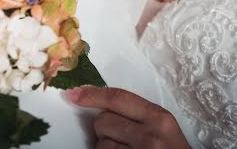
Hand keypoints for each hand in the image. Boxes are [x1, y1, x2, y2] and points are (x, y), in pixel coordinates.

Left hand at [64, 85, 189, 148]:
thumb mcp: (163, 128)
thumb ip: (138, 114)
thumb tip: (99, 104)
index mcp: (159, 118)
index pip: (118, 98)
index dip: (91, 94)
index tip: (73, 94)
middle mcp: (149, 136)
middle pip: (103, 121)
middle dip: (104, 128)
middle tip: (120, 137)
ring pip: (100, 144)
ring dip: (105, 148)